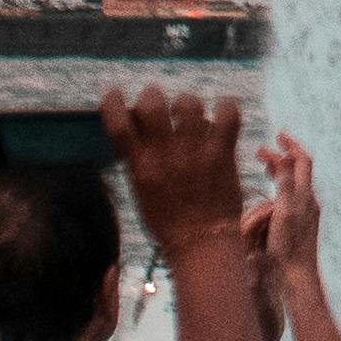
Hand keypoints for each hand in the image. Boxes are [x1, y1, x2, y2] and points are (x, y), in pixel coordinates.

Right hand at [106, 83, 246, 259]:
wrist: (201, 245)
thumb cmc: (168, 221)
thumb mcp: (141, 192)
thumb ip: (138, 160)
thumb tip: (137, 126)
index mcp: (140, 167)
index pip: (118, 124)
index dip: (113, 102)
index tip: (115, 95)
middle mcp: (165, 156)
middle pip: (153, 103)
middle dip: (153, 96)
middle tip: (159, 106)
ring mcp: (195, 153)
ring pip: (189, 104)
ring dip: (186, 104)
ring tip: (189, 115)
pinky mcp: (222, 153)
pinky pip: (227, 114)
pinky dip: (224, 107)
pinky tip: (219, 115)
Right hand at [258, 132, 325, 288]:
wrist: (296, 278)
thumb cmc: (287, 247)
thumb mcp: (283, 212)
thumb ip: (284, 183)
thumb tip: (284, 156)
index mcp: (305, 196)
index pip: (302, 161)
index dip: (290, 145)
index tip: (277, 135)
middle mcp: (309, 202)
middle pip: (299, 172)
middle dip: (282, 159)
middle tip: (262, 154)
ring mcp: (306, 215)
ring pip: (294, 187)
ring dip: (280, 175)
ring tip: (265, 170)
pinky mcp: (300, 228)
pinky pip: (290, 202)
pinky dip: (279, 192)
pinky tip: (268, 200)